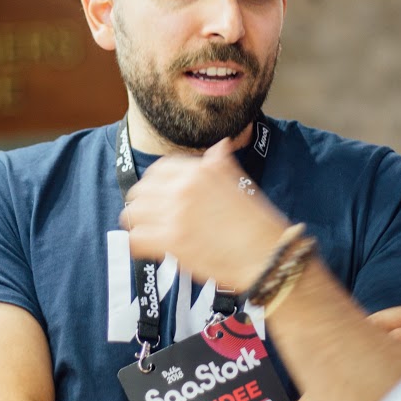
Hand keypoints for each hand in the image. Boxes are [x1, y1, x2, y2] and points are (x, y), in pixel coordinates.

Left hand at [121, 138, 289, 288]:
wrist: (267, 255)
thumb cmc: (259, 223)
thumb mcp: (242, 183)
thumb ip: (222, 164)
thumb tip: (221, 145)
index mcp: (200, 171)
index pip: (159, 169)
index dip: (156, 183)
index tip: (158, 195)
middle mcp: (183, 188)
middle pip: (141, 190)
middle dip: (144, 203)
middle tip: (151, 216)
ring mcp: (174, 215)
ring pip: (133, 213)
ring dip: (139, 222)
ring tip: (148, 231)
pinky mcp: (170, 242)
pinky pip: (136, 238)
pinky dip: (140, 244)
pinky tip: (150, 248)